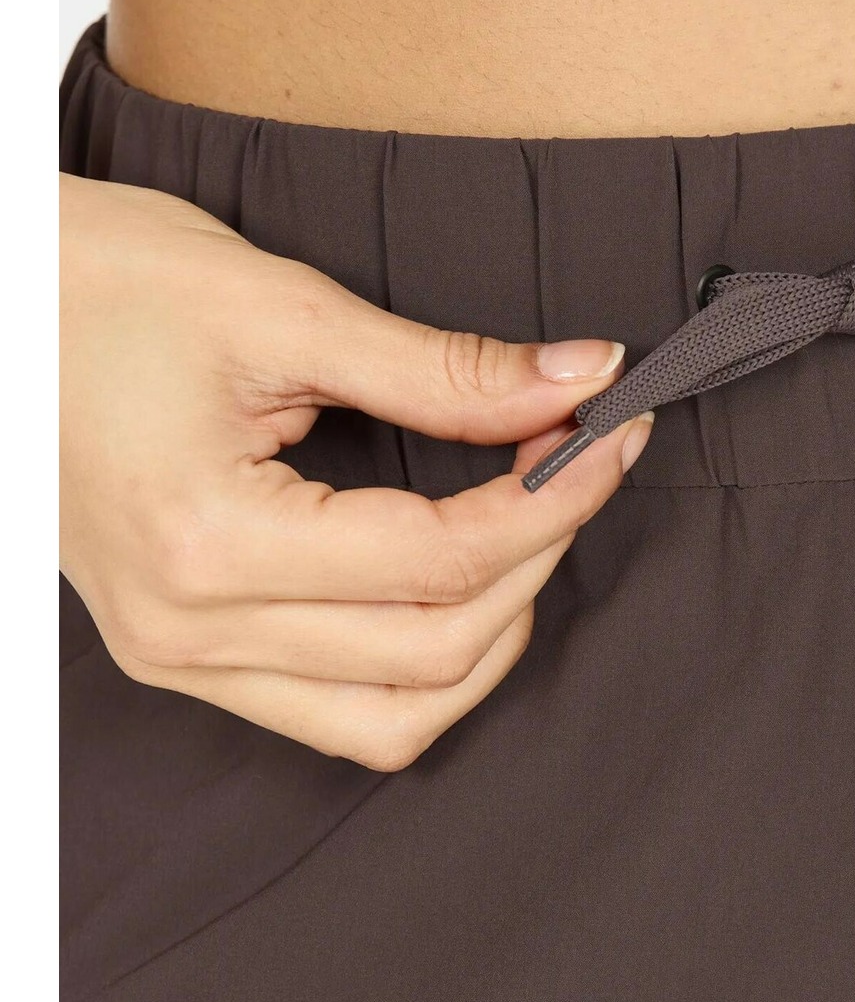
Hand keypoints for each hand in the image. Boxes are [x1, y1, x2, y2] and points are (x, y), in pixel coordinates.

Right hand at [61, 174, 651, 765]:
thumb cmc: (95, 282)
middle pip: (435, 650)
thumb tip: (581, 380)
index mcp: (205, 543)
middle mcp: (187, 631)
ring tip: (524, 526)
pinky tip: (454, 584)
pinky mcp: (180, 656)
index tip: (612, 429)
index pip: (439, 560)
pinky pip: (335, 716)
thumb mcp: (280, 308)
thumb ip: (443, 369)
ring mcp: (179, 659)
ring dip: (490, 634)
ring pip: (393, 719)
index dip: (552, 499)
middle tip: (578, 457)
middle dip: (538, 555)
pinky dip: (420, 668)